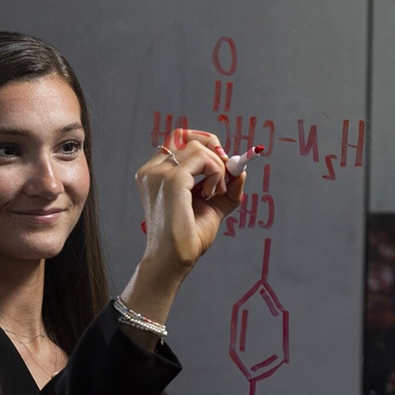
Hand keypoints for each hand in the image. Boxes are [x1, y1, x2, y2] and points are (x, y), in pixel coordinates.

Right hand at [135, 128, 244, 281]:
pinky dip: (216, 172)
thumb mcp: (211, 207)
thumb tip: (242, 171)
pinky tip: (212, 193)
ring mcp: (159, 173)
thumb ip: (226, 189)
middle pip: (185, 135)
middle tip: (225, 171)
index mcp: (155, 175)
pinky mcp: (172, 179)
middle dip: (212, 148)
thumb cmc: (188, 238)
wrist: (175, 259)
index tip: (221, 164)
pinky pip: (203, 158)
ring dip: (217, 167)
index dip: (203, 145)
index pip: (178, 140)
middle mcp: (152, 171)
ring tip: (215, 192)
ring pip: (197, 147)